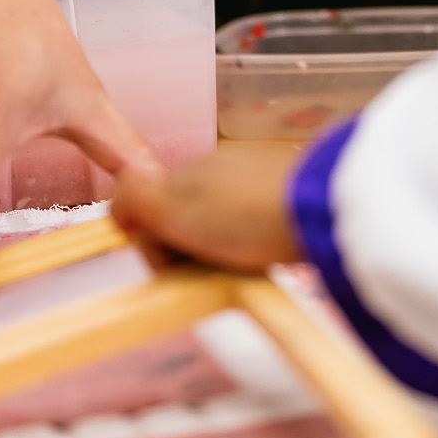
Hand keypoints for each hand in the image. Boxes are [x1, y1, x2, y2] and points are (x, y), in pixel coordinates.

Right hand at [113, 142, 302, 272]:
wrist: (320, 209)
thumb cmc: (243, 216)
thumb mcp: (173, 210)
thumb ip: (135, 201)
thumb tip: (117, 207)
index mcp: (187, 170)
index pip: (152, 210)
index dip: (155, 246)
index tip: (171, 268)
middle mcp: (219, 166)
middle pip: (186, 215)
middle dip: (189, 248)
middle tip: (206, 271)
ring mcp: (255, 175)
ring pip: (221, 220)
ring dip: (221, 248)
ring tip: (239, 267)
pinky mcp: (288, 191)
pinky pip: (254, 220)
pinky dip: (252, 241)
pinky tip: (264, 255)